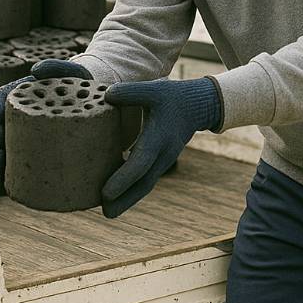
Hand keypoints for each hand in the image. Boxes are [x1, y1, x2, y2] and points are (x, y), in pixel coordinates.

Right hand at [0, 58, 91, 171]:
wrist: (98, 101)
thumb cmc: (81, 84)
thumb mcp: (71, 72)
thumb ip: (57, 67)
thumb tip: (37, 68)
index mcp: (26, 94)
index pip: (3, 98)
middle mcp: (22, 115)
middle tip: (1, 143)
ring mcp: (28, 134)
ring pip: (5, 147)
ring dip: (0, 156)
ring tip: (2, 164)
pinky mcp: (38, 151)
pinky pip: (18, 163)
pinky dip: (11, 171)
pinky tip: (10, 179)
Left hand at [101, 77, 221, 217]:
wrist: (197, 106)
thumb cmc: (172, 97)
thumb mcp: (153, 89)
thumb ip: (130, 92)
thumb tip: (106, 96)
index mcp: (159, 137)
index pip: (140, 163)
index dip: (123, 179)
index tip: (105, 193)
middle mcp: (163, 154)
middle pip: (143, 184)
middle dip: (125, 200)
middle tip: (105, 213)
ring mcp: (164, 160)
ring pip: (145, 186)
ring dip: (128, 200)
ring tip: (108, 212)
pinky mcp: (161, 161)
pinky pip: (146, 180)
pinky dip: (133, 189)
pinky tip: (116, 194)